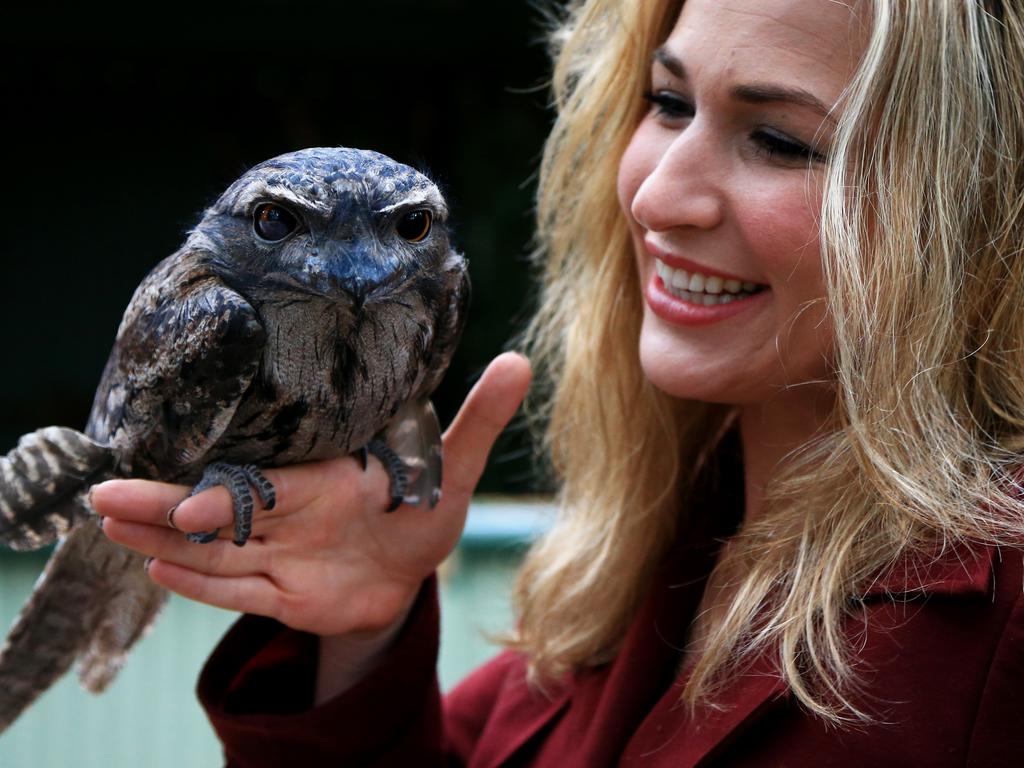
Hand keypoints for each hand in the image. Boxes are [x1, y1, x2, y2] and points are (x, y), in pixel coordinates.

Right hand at [94, 352, 531, 638]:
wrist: (414, 567)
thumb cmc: (425, 509)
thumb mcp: (452, 468)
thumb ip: (478, 418)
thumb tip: (523, 360)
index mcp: (324, 479)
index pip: (267, 486)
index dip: (228, 496)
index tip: (186, 500)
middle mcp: (292, 514)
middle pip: (221, 515)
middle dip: (163, 509)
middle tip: (103, 497)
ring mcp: (282, 556)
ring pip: (216, 553)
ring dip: (165, 544)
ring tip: (110, 529)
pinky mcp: (283, 595)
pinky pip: (238, 593)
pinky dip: (202, 587)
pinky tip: (158, 574)